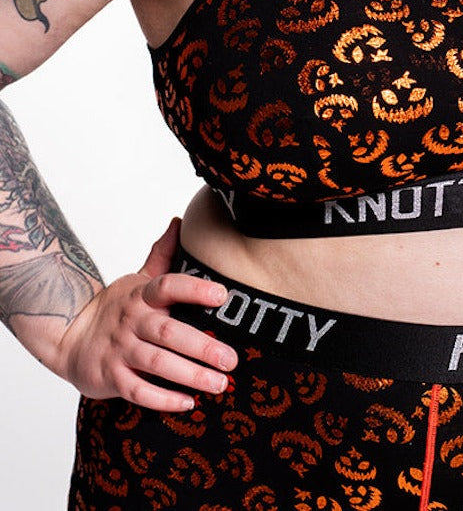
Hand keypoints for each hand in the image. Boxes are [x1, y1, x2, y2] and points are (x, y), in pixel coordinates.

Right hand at [51, 218, 237, 411]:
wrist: (69, 337)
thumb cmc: (115, 309)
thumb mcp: (137, 279)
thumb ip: (162, 255)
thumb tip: (180, 222)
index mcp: (142, 295)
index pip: (168, 285)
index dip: (194, 289)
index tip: (223, 295)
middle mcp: (132, 321)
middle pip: (168, 332)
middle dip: (202, 347)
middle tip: (231, 360)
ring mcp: (120, 350)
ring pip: (156, 363)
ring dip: (190, 375)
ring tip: (220, 384)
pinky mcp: (111, 377)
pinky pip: (138, 390)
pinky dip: (162, 399)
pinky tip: (188, 403)